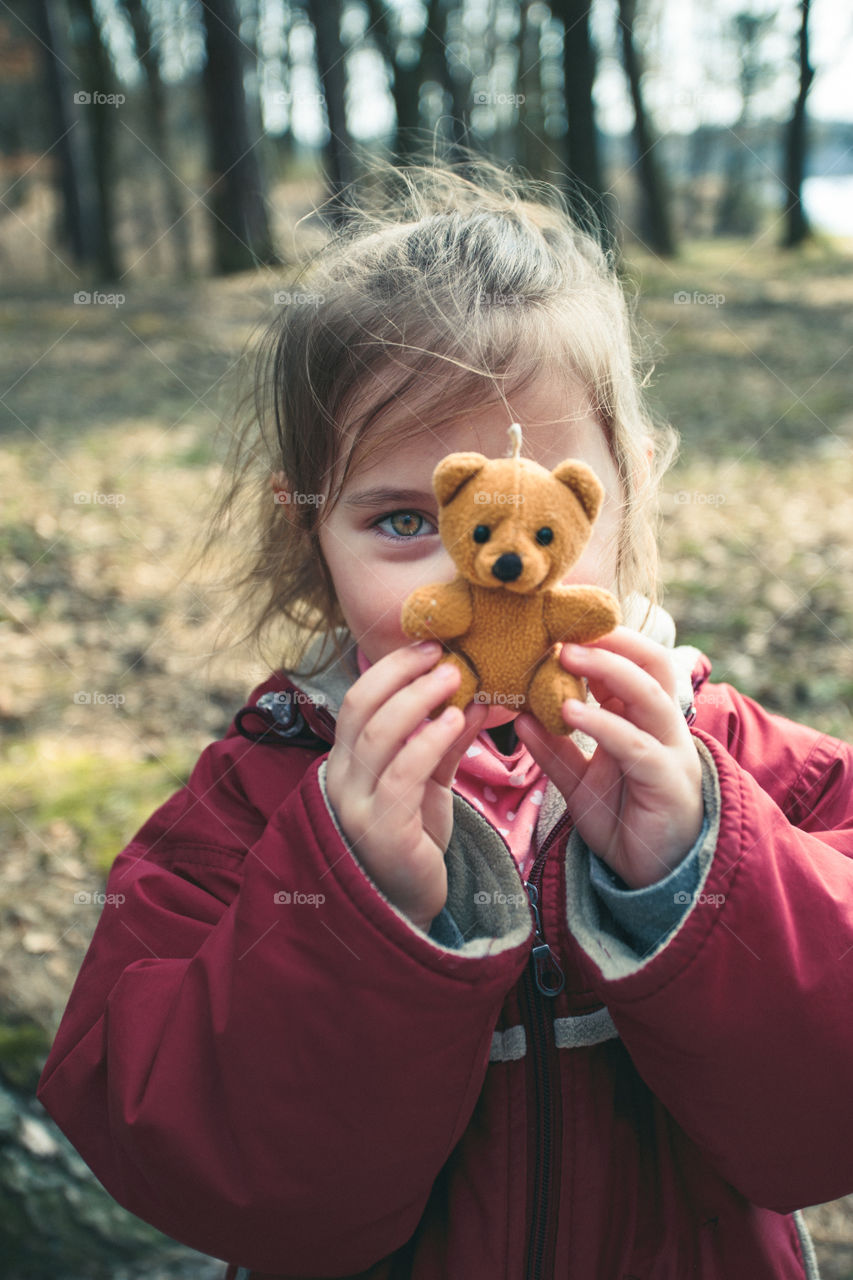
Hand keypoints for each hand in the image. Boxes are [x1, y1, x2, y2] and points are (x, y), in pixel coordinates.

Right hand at [325, 642, 488, 930]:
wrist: (409, 905)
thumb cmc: (414, 839)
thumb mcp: (430, 781)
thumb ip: (444, 741)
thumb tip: (475, 695)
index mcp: (347, 762)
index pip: (357, 701)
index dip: (390, 669)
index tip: (428, 644)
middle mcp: (342, 780)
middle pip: (361, 709)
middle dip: (402, 674)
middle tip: (444, 653)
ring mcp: (357, 806)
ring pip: (379, 737)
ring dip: (419, 700)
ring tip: (456, 678)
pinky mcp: (382, 831)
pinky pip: (402, 775)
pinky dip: (429, 742)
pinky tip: (455, 721)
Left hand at [515, 627, 703, 888]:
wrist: (655, 876)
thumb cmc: (622, 818)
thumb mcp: (579, 780)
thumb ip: (553, 749)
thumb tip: (518, 715)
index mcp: (642, 718)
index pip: (632, 662)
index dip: (601, 639)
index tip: (558, 622)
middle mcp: (662, 726)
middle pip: (651, 664)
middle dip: (611, 641)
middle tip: (563, 629)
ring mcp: (670, 751)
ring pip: (649, 696)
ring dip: (609, 671)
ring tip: (565, 656)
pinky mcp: (667, 781)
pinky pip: (637, 745)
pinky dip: (604, 724)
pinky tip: (570, 712)